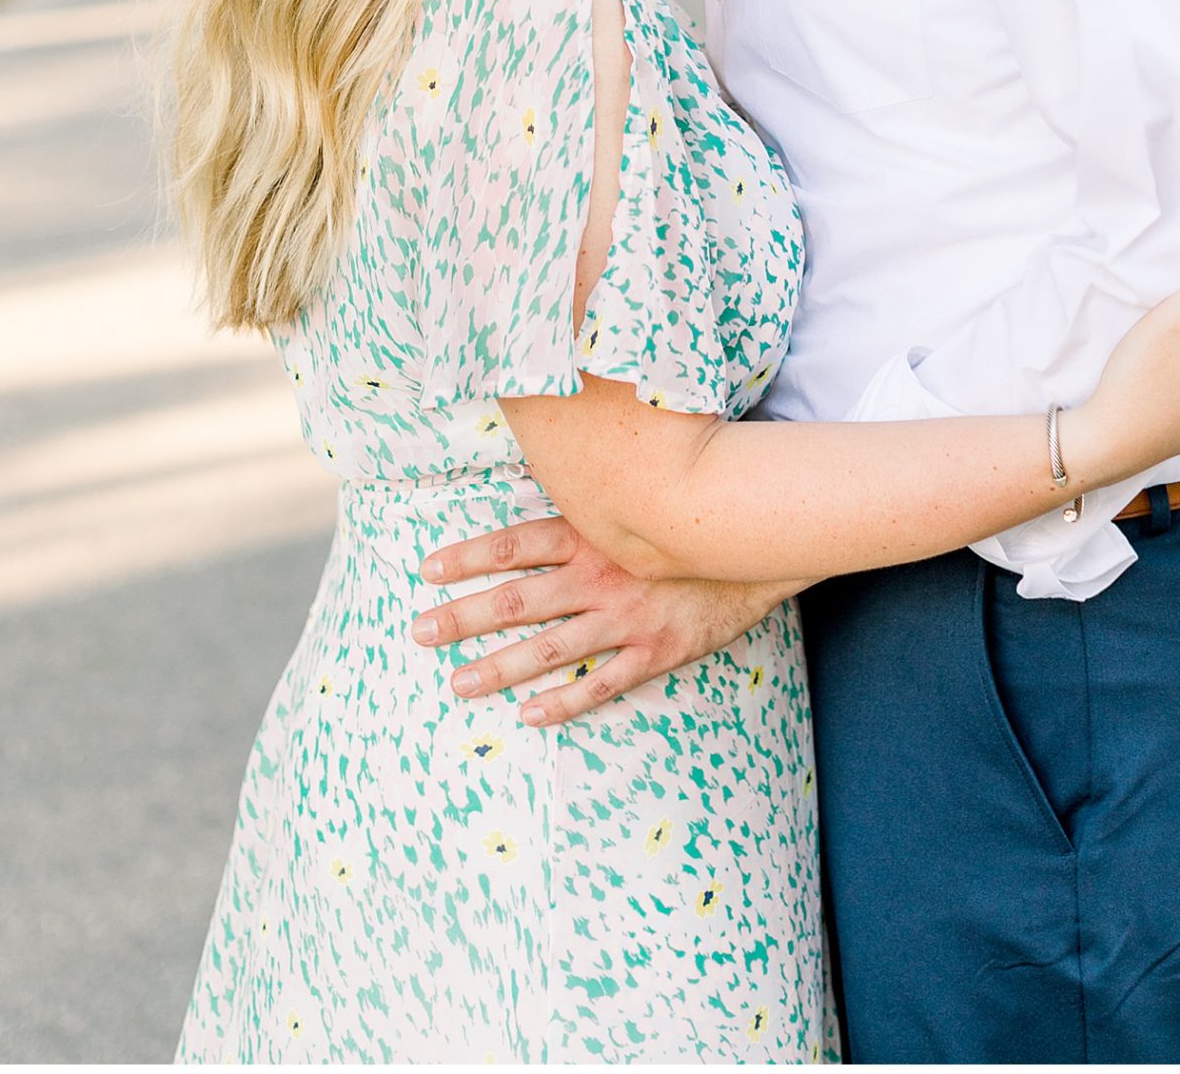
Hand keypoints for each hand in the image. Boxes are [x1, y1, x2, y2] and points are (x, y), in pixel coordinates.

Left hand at [411, 516, 790, 725]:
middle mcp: (601, 575)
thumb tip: (549, 464)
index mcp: (591, 533)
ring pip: (550, 649)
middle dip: (465, 617)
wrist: (760, 544)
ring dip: (500, 667)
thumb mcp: (635, 497)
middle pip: (519, 600)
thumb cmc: (689, 516)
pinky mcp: (656, 650)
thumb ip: (590, 496)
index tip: (427, 569)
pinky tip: (529, 714)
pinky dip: (564, 701)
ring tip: (458, 682)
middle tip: (419, 632)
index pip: (515, 544)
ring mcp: (627, 616)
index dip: (470, 556)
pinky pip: (601, 683)